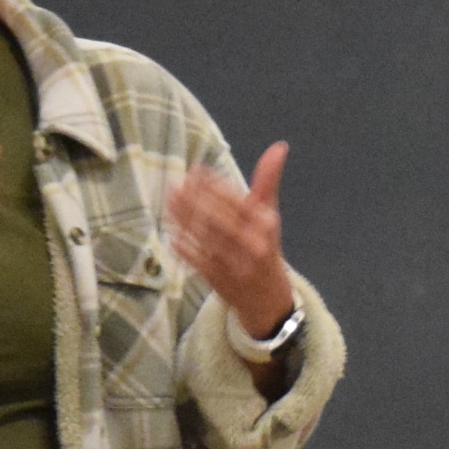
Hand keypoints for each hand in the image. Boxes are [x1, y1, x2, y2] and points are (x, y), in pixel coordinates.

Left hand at [166, 141, 294, 337]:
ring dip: (184, 218)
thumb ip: (268, 182)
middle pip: (219, 217)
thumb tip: (279, 146)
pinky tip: (172, 233)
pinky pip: (197, 260)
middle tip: (176, 183)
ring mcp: (235, 264)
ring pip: (205, 237)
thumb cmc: (266, 251)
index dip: (214, 183)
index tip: (196, 170)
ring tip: (169, 201)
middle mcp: (253, 245)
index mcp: (266, 226)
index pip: (237, 200)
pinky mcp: (219, 281)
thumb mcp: (270, 217)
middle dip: (195, 199)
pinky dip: (184, 247)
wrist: (269, 302)